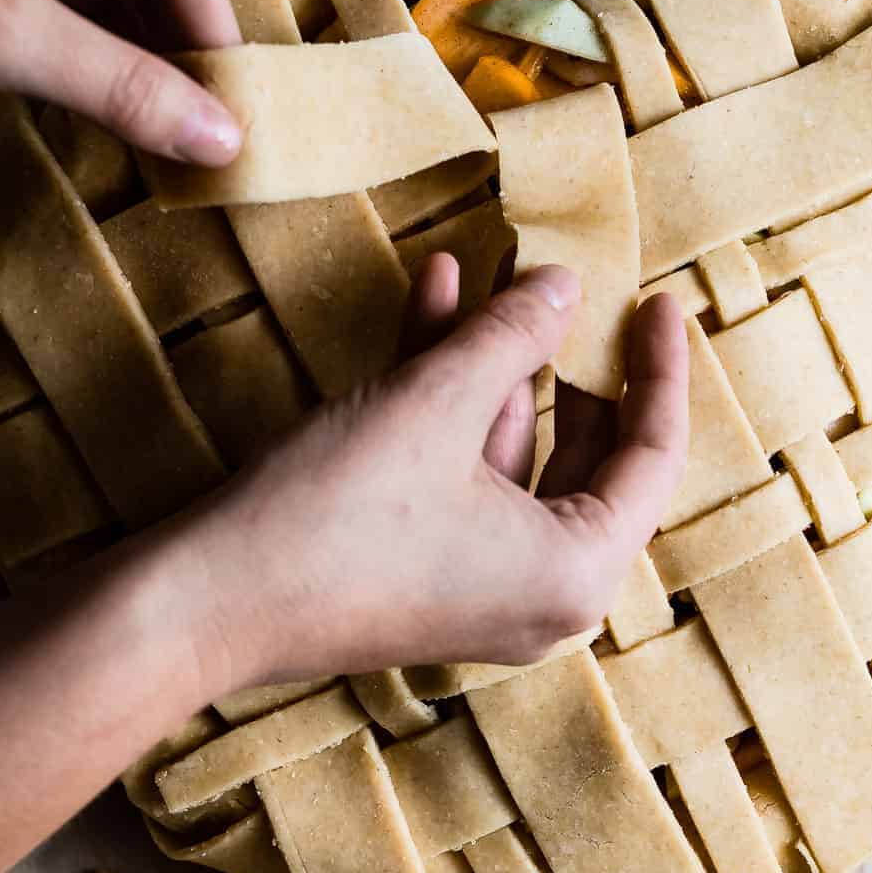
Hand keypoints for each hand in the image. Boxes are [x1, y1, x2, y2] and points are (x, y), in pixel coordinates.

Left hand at [0, 0, 240, 161]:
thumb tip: (219, 139)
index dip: (217, 50)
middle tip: (217, 147)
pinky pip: (74, 14)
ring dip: (143, 75)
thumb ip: (123, 90)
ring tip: (176, 145)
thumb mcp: (12, 39)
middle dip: (180, 65)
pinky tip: (120, 119)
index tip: (246, 129)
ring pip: (116, 4)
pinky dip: (98, 68)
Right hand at [183, 257, 688, 686]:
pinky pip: (467, 478)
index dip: (658, 368)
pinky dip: (452, 406)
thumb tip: (564, 286)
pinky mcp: (432, 576)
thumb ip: (514, 336)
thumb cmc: (336, 514)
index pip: (652, 456)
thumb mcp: (437, 401)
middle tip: (577, 289)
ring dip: (495, 366)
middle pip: (589, 458)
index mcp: (578, 572)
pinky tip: (434, 307)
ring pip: (516, 457)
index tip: (658, 301)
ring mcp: (487, 591)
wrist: (213, 600)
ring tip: (488, 272)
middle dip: (569, 362)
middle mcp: (547, 597)